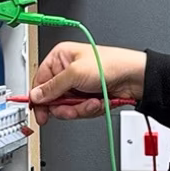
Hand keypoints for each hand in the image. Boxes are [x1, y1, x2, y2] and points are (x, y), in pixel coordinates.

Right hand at [31, 43, 145, 122]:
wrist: (134, 77)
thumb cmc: (110, 65)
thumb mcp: (75, 74)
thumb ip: (52, 87)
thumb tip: (35, 95)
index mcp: (60, 58)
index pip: (39, 81)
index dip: (39, 98)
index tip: (40, 112)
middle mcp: (67, 71)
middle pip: (52, 98)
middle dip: (64, 106)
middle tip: (71, 108)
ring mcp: (77, 85)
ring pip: (66, 107)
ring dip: (79, 109)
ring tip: (91, 102)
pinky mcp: (87, 96)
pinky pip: (79, 110)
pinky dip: (89, 109)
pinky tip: (97, 102)